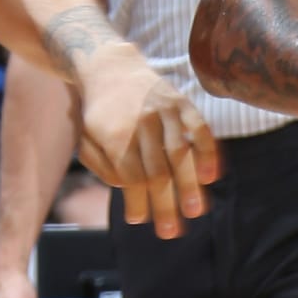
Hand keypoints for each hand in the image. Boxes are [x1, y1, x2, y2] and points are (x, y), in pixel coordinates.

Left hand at [76, 56, 222, 234]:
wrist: (110, 66)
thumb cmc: (99, 112)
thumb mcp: (87, 137)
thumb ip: (104, 166)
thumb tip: (128, 191)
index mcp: (115, 134)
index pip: (131, 178)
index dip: (137, 201)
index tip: (139, 219)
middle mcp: (141, 122)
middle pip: (157, 172)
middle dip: (165, 205)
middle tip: (171, 232)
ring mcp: (164, 111)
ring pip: (180, 154)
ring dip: (189, 186)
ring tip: (195, 211)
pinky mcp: (181, 102)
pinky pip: (199, 129)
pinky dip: (207, 153)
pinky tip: (210, 176)